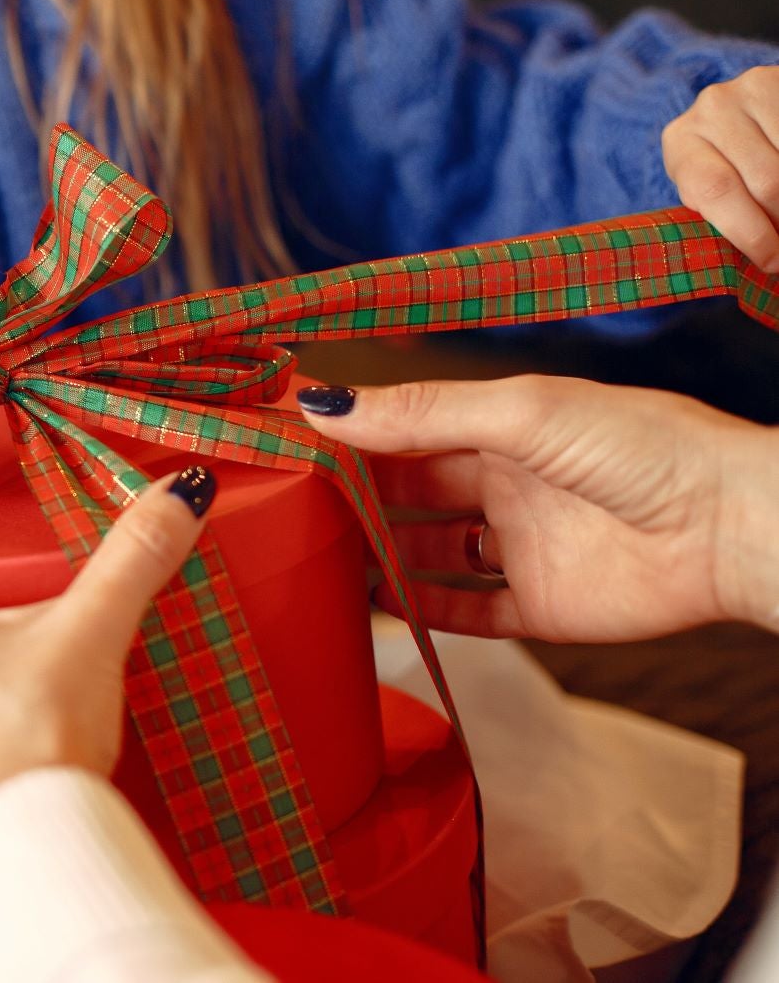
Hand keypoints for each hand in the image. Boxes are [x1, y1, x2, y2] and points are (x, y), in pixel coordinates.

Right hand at [297, 378, 778, 640]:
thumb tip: (325, 403)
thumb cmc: (643, 445)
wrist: (732, 526)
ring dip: (378, 556)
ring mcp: (521, 549)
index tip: (284, 437)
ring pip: (427, 555)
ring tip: (315, 557)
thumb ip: (421, 415)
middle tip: (285, 503)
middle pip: (408, 494)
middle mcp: (505, 487)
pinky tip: (376, 607)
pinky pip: (467, 613)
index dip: (350, 434)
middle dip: (352, 496)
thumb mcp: (520, 412)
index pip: (406, 431)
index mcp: (501, 428)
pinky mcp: (540, 608)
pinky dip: (421, 613)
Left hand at [664, 64, 778, 270]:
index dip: (751, 233)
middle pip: (768, 181)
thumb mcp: (709, 189)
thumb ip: (723, 215)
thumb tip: (766, 263)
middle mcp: (712, 108)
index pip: (716, 190)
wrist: (739, 112)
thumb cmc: (723, 164)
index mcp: (681, 141)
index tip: (773, 262)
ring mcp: (753, 88)